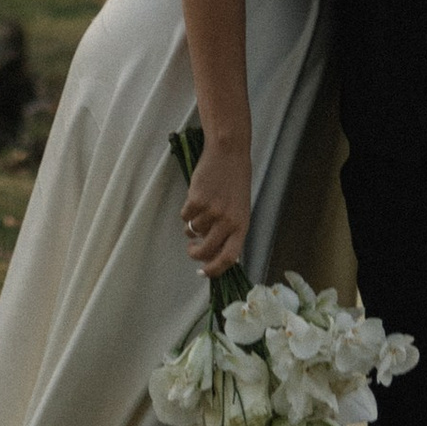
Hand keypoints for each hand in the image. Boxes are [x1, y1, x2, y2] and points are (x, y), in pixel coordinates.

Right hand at [180, 138, 251, 278]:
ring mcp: (211, 211)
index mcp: (241, 225)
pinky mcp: (196, 200)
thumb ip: (231, 230)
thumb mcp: (240, 208)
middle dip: (195, 254)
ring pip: (193, 231)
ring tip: (199, 211)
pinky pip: (184, 215)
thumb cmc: (235, 181)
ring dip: (191, 227)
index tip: (203, 273)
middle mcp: (227, 221)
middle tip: (191, 250)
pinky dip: (186, 212)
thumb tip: (215, 253)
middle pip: (206, 250)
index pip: (229, 258)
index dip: (215, 270)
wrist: (228, 153)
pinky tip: (195, 199)